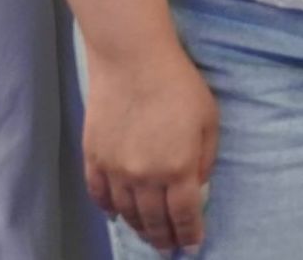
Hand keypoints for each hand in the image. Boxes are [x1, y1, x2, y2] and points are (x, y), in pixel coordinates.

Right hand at [83, 45, 217, 252]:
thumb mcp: (208, 120)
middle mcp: (144, 176)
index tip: (192, 246)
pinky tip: (116, 215)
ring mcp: (115, 169)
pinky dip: (108, 209)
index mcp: (177, 168)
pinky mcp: (94, 157)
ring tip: (147, 235)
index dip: (189, 234)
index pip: (183, 214)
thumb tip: (197, 185)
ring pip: (126, 211)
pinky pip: (99, 194)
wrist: (132, 60)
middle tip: (167, 248)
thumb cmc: (178, 85)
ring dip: (138, 227)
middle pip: (153, 219)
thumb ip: (204, 158)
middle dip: (162, 238)